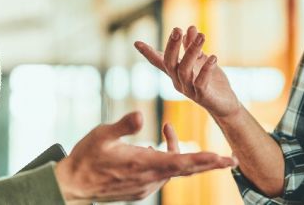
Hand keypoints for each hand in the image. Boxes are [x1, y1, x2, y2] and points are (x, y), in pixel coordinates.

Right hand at [54, 111, 235, 203]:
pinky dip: (166, 161)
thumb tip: (141, 114)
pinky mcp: (141, 190)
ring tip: (169, 129)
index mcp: (143, 163)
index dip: (205, 159)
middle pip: (187, 169)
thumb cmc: (86, 157)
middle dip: (210, 163)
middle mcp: (149, 178)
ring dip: (179, 153)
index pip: (181, 161)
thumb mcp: (101, 135)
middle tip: (231, 159)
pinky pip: (161, 175)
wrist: (72, 186)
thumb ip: (123, 126)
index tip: (224, 159)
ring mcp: (146, 186)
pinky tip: (155, 147)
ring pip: (173, 170)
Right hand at [135, 26, 241, 118]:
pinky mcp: (203, 96)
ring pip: (184, 70)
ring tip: (202, 36)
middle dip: (172, 46)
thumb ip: (193, 46)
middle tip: (177, 29)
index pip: (159, 61)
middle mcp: (178, 81)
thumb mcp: (201, 60)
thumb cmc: (212, 82)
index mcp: (176, 72)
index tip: (136, 43)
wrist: (225, 105)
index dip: (148, 53)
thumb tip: (189, 27)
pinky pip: (201, 83)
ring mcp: (189, 90)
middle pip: (170, 63)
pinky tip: (213, 57)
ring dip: (192, 52)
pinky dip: (206, 69)